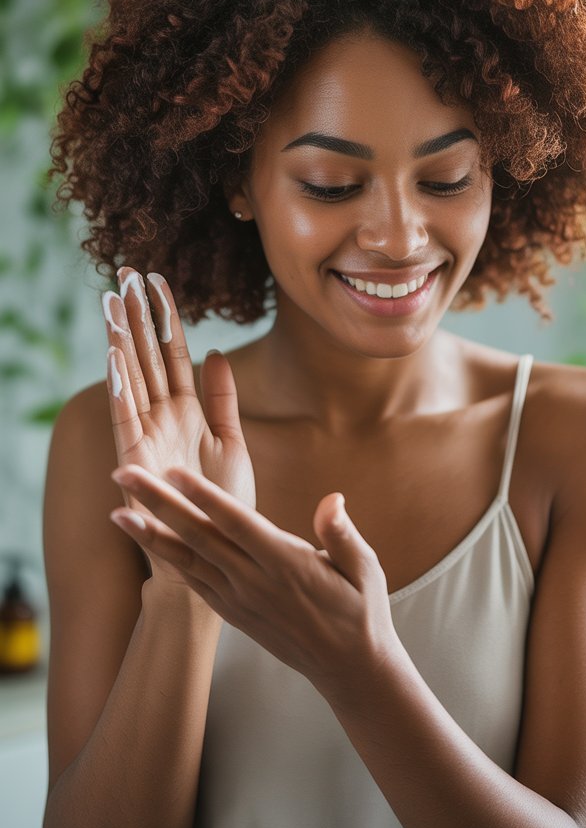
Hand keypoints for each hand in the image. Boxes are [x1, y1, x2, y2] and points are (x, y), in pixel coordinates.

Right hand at [103, 267, 255, 591]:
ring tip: (111, 301)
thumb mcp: (232, 442)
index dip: (165, 316)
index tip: (156, 279)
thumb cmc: (224, 505)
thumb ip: (222, 399)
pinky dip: (120, 385)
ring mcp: (147, 435)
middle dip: (135, 315)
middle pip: (147, 355)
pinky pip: (125, 415)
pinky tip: (114, 355)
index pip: (174, 352)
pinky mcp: (136, 458)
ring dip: (121, 339)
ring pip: (132, 376)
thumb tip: (215, 353)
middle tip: (124, 274)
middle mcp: (162, 417)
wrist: (217, 553)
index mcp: (187, 411)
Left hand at [108, 462, 399, 704]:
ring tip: (116, 512)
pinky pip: (193, 582)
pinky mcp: (232, 613)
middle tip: (124, 474)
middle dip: (158, 503)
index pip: (236, 523)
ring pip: (186, 560)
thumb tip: (332, 500)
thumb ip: (341, 533)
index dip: (203, 497)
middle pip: (197, 535)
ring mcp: (238, 600)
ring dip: (149, 534)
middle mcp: (254, 582)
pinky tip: (145, 544)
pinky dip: (166, 561)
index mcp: (285, 564)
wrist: (348, 668)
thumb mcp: (363, 567)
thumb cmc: (359, 608)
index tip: (174, 471)